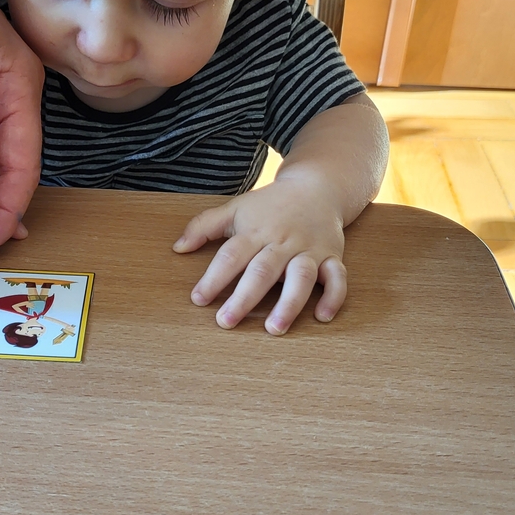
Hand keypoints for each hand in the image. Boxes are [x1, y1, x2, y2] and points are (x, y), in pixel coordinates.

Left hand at [173, 172, 347, 333]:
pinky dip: (333, 297)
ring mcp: (309, 250)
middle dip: (244, 298)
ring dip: (288, 304)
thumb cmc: (271, 204)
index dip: (214, 278)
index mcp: (256, 231)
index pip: (231, 255)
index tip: (198, 299)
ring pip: (301, 277)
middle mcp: (282, 242)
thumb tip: (178, 247)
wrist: (318, 186)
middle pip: (263, 271)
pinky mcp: (332, 256)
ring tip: (274, 329)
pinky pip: (337, 277)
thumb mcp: (236, 208)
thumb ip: (205, 226)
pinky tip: (322, 317)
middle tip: (226, 321)